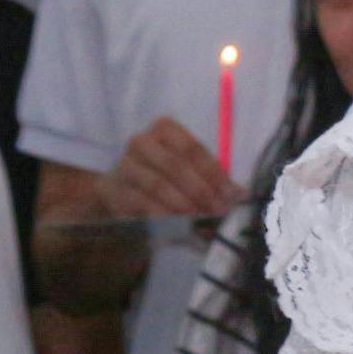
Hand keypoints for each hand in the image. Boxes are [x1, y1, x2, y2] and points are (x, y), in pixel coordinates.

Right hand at [97, 114, 236, 226]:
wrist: (122, 190)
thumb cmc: (163, 175)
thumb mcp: (188, 170)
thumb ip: (211, 178)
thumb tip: (240, 194)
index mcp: (164, 129)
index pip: (192, 149)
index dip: (213, 172)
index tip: (230, 194)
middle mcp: (141, 141)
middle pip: (175, 165)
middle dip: (200, 190)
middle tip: (217, 211)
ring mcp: (124, 164)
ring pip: (157, 185)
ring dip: (183, 205)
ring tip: (201, 220)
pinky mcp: (112, 189)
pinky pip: (140, 203)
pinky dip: (162, 215)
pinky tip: (177, 225)